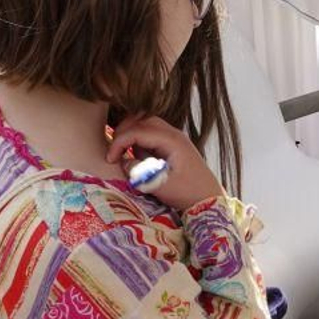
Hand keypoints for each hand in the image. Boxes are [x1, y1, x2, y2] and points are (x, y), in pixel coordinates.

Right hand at [106, 115, 224, 209]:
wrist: (208, 198)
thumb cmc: (187, 193)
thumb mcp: (160, 185)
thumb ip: (139, 172)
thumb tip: (124, 161)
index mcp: (172, 140)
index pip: (138, 130)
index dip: (119, 142)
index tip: (110, 159)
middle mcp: (173, 134)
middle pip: (141, 119)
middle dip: (123, 132)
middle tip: (114, 152)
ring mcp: (173, 138)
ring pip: (145, 124)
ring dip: (131, 134)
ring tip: (122, 152)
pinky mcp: (172, 145)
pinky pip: (151, 134)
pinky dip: (139, 140)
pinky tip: (135, 156)